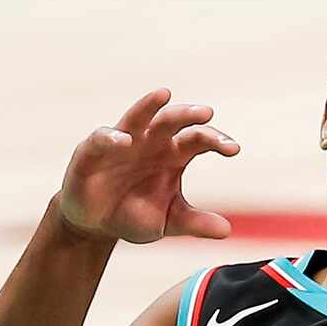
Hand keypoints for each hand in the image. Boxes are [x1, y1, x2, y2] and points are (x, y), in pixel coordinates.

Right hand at [58, 90, 238, 244]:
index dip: (216, 140)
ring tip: (164, 94)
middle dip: (188, 114)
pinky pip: (103, 137)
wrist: (96, 225)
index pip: (199, 138)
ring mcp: (123, 142)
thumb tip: (226, 231)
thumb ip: (194, 223)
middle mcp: (151, 141)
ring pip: (139, 116)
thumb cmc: (135, 215)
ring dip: (150, 105)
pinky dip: (112, 137)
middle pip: (173, 120)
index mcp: (174, 154)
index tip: (233, 148)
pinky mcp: (93, 150)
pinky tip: (124, 141)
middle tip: (207, 112)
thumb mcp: (168, 221)